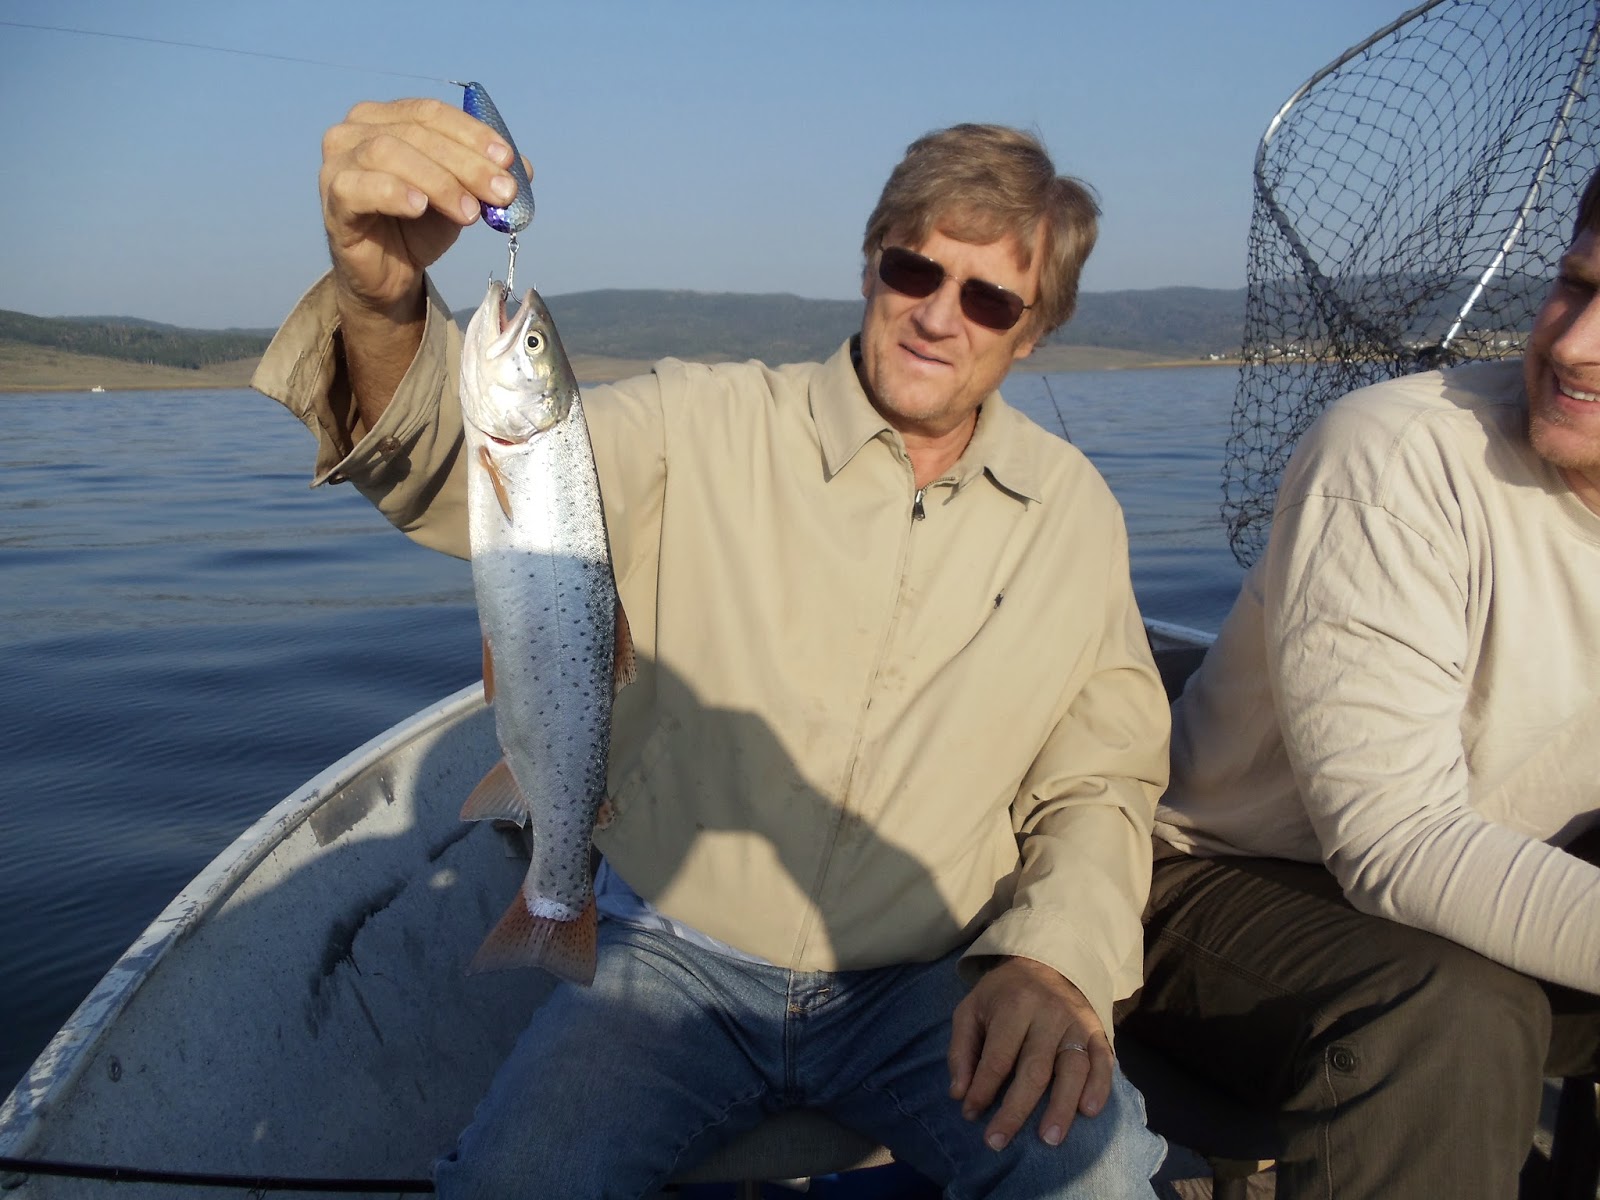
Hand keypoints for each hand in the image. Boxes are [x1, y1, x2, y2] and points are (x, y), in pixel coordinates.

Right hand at [317, 97, 524, 320]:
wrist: (390, 274)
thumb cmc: (420, 226)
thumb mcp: (462, 195)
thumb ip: (488, 176)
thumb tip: (524, 167)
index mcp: (386, 118)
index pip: (431, 113)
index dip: (472, 133)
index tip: (507, 160)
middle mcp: (355, 131)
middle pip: (416, 133)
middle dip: (466, 163)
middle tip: (501, 193)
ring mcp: (338, 162)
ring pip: (388, 153)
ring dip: (438, 180)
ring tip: (470, 212)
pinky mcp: (333, 198)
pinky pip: (360, 187)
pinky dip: (394, 192)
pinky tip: (420, 206)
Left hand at [947, 957, 1113, 1150]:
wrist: (1046, 963)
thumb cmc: (1003, 995)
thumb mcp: (971, 1009)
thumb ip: (962, 1050)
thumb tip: (959, 1094)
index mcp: (1013, 1006)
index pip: (997, 1057)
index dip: (983, 1089)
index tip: (970, 1114)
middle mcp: (1049, 1014)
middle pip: (1034, 1070)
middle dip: (1015, 1110)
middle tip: (998, 1143)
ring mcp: (1077, 1023)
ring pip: (1073, 1069)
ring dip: (1061, 1106)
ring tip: (1049, 1139)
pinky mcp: (1098, 1031)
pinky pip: (1104, 1061)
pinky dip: (1099, 1087)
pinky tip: (1089, 1111)